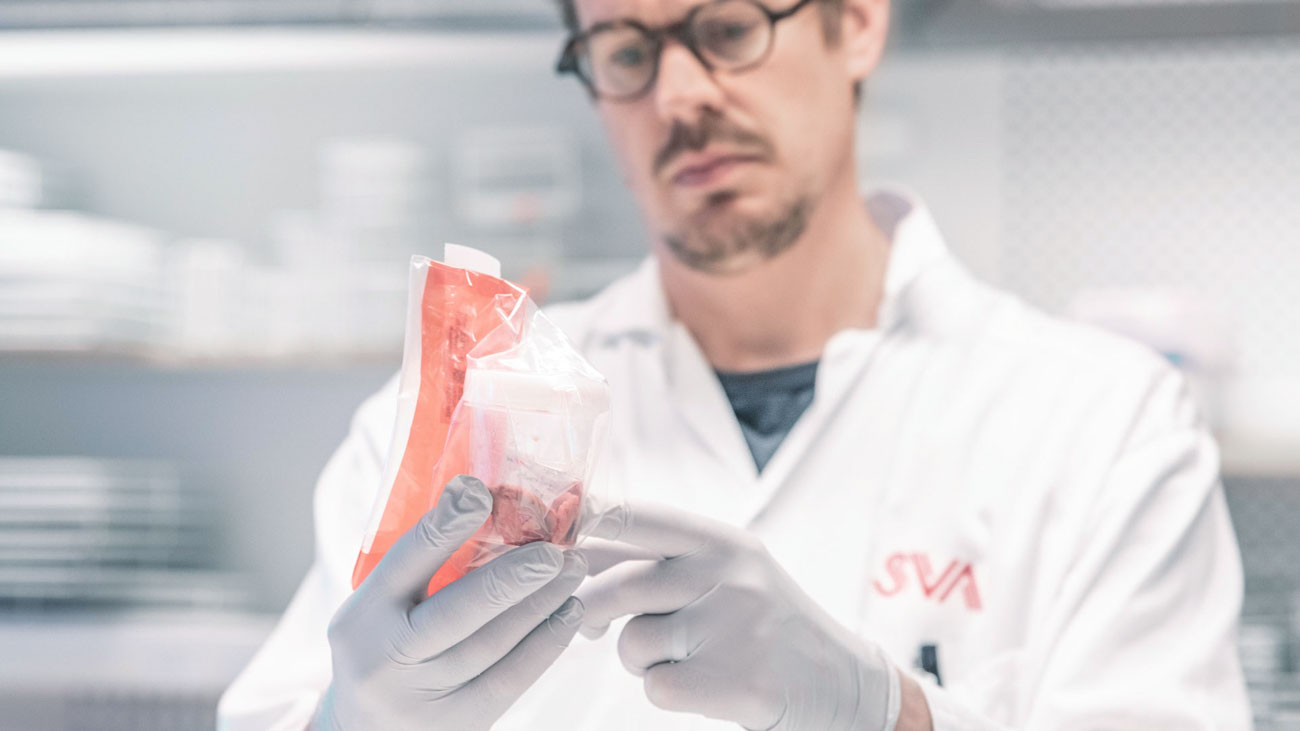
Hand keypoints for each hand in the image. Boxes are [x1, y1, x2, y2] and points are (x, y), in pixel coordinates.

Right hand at [315, 475, 587, 730]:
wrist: (366, 729)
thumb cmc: (382, 646)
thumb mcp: (380, 606)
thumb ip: (420, 566)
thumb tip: (483, 500)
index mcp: (363, 613)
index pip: (405, 562)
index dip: (444, 526)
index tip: (480, 492)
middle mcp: (386, 656)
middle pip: (457, 611)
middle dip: (512, 577)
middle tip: (555, 550)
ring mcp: (420, 696)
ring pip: (491, 644)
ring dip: (541, 604)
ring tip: (572, 571)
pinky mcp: (456, 723)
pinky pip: (509, 680)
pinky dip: (544, 643)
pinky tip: (568, 613)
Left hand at [577, 503, 901, 730]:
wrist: (841, 682)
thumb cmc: (762, 621)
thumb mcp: (725, 570)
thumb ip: (656, 558)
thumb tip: (567, 550)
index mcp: (719, 539)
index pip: (630, 517)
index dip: (577, 529)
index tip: (546, 547)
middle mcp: (727, 574)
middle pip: (615, 586)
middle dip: (588, 612)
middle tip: (592, 625)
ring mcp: (735, 627)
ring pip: (631, 642)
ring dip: (636, 657)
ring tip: (676, 656)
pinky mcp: (738, 680)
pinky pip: (656, 686)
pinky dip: (665, 690)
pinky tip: (701, 684)